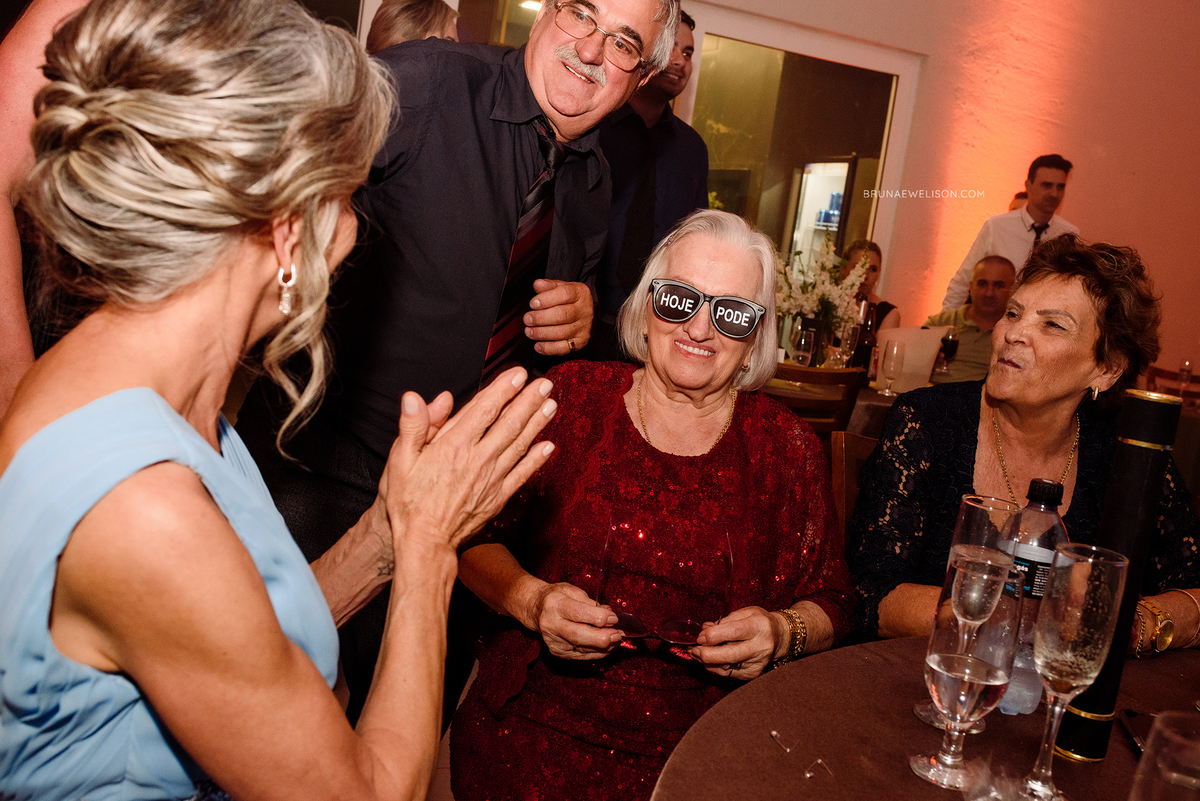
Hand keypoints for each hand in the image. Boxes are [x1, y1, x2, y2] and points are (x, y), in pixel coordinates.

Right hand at [380, 367, 556, 553]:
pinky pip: (522, 474)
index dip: (503, 389)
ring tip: (552, 404)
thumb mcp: (399, 461)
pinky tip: (549, 446)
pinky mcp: (498, 497)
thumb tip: (413, 398)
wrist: (424, 542)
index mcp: (453, 446)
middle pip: (508, 424)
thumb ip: (412, 428)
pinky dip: (536, 460)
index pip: (484, 410)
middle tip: (545, 383)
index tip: (519, 374)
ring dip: (537, 424)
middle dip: (528, 401)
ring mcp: (491, 479)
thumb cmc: (408, 501)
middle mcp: (477, 459)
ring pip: (519, 445)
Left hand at [524, 278, 592, 355]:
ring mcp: (583, 327)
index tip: (533, 304)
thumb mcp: (560, 287)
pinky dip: (548, 348)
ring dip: (542, 333)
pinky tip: (538, 345)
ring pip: (562, 333)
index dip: (547, 299)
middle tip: (527, 319)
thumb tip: (537, 285)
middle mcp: (584, 310)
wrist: (584, 312)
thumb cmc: (569, 300)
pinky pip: (563, 348)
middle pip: (562, 315)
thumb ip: (548, 285)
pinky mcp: (580, 342)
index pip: (565, 294)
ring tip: (529, 331)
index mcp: (580, 293)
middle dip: (541, 318)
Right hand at [527, 581, 621, 659]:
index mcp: (555, 604)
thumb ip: (591, 603)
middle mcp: (551, 624)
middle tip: (619, 634)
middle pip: (579, 636)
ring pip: (583, 649)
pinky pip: (582, 656)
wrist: (535, 609)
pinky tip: (607, 646)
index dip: (600, 617)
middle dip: (602, 637)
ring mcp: (553, 641)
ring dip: (604, 646)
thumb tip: (609, 614)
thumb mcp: (572, 590)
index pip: (579, 613)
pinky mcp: (558, 653)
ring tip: (617, 639)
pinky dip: (598, 652)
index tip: (615, 618)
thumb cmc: (557, 597)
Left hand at [691, 606, 784, 679]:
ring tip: (696, 653)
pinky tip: (708, 660)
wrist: (779, 637)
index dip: (711, 636)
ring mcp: (757, 663)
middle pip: (727, 655)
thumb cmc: (759, 622)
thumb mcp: (744, 612)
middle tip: (693, 649)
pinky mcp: (752, 674)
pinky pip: (727, 673)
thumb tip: (704, 630)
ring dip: (706, 661)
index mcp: (758, 626)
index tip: (699, 636)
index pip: (732, 633)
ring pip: (725, 667)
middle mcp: (759, 647)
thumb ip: (723, 621)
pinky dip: (714, 667)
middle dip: (705, 653)